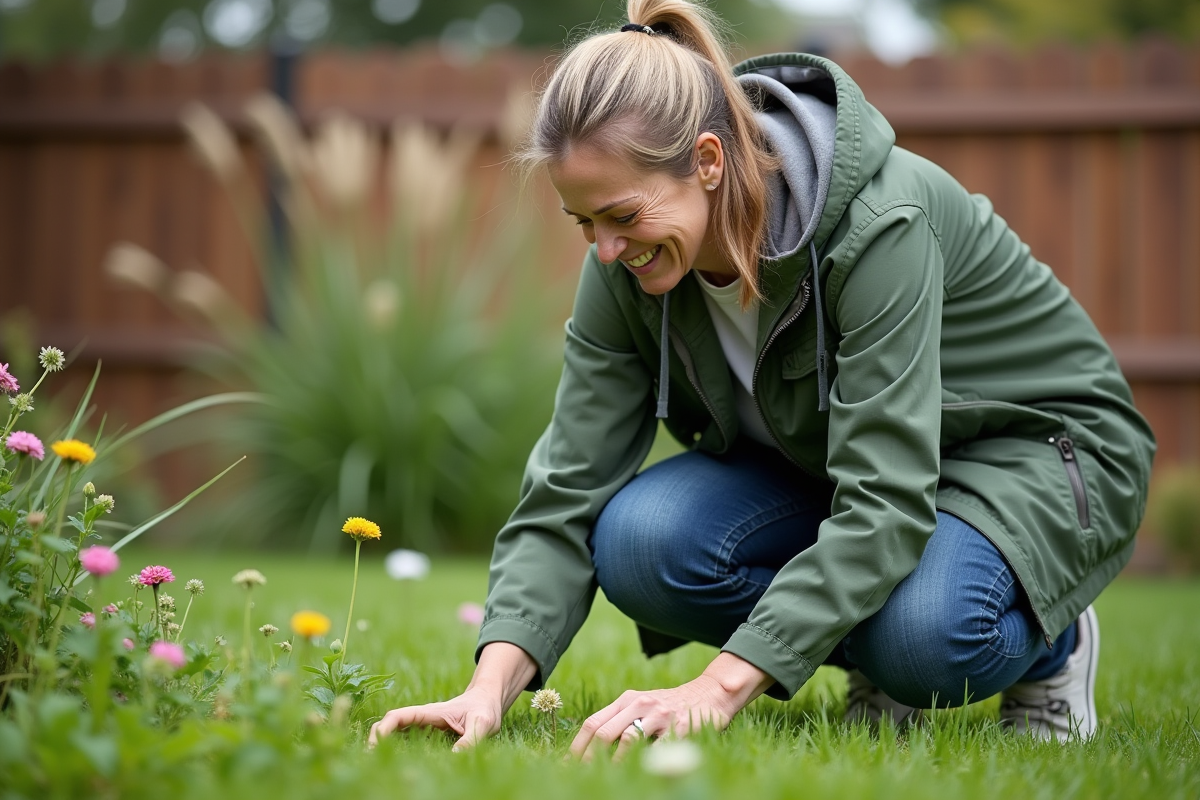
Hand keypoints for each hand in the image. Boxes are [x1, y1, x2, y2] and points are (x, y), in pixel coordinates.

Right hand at [368, 687, 502, 750]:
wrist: (489, 700)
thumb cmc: (486, 709)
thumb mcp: (483, 724)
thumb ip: (471, 739)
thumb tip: (454, 757)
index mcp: (432, 712)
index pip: (400, 716)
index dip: (384, 729)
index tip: (374, 744)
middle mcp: (424, 717)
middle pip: (392, 723)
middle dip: (377, 737)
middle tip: (368, 759)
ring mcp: (425, 724)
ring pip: (397, 730)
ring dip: (384, 742)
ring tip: (374, 762)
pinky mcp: (429, 732)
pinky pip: (407, 738)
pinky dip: (397, 747)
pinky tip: (393, 761)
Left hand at [568, 653, 773, 760]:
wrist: (709, 694)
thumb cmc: (670, 706)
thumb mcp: (642, 705)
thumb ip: (621, 720)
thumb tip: (591, 747)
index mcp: (626, 699)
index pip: (593, 723)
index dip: (577, 746)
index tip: (567, 765)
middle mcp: (639, 704)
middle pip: (604, 732)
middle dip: (589, 758)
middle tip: (580, 776)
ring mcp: (658, 715)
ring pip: (626, 740)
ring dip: (613, 763)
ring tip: (604, 778)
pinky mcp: (677, 728)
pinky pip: (656, 749)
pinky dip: (644, 762)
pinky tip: (637, 773)